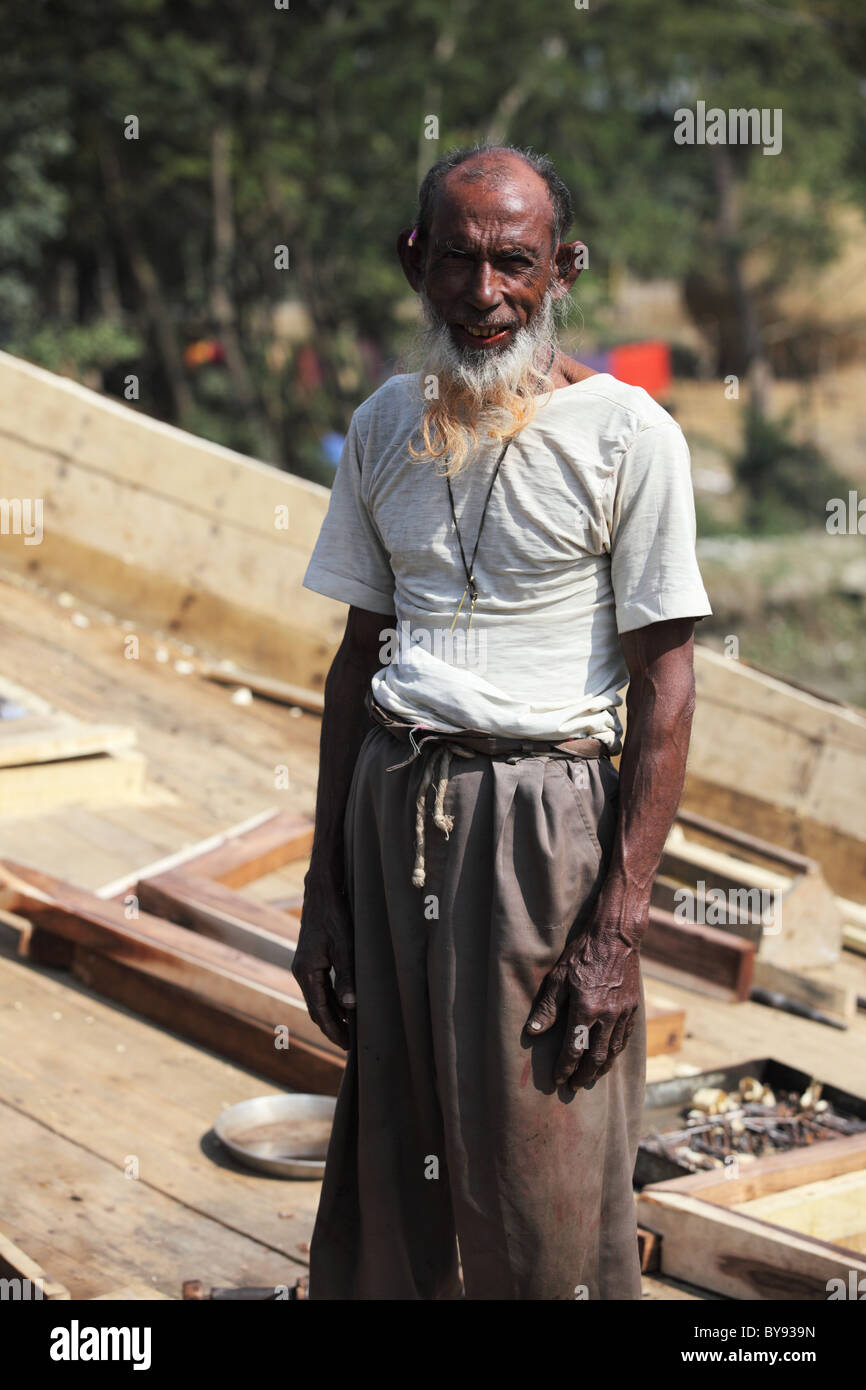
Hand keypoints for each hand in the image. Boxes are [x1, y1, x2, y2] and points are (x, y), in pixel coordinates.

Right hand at [291, 870, 354, 1050]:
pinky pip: (320, 986)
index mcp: (305, 972)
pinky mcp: (310, 957)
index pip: (319, 1011)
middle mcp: (301, 971)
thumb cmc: (334, 916)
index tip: (347, 1046)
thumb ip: (346, 977)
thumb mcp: (345, 947)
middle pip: (316, 1008)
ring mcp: (304, 964)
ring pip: (318, 998)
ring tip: (350, 1029)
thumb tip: (350, 1006)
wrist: (322, 891)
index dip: (333, 1030)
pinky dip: (332, 998)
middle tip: (349, 1045)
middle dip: (332, 1027)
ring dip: (333, 1013)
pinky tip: (346, 1003)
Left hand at [525, 929, 640, 1089]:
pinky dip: (617, 1052)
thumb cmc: (583, 954)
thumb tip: (532, 1032)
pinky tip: (610, 1057)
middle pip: (597, 1057)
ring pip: (614, 1051)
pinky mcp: (633, 1008)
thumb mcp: (559, 977)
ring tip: (591, 1078)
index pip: (574, 1048)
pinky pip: (625, 1038)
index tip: (558, 1079)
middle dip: (584, 1075)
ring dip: (602, 1068)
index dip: (565, 1066)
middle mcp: (607, 1015)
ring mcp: (623, 1013)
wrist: (616, 936)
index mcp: (586, 1008)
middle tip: (574, 1086)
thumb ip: (548, 1007)